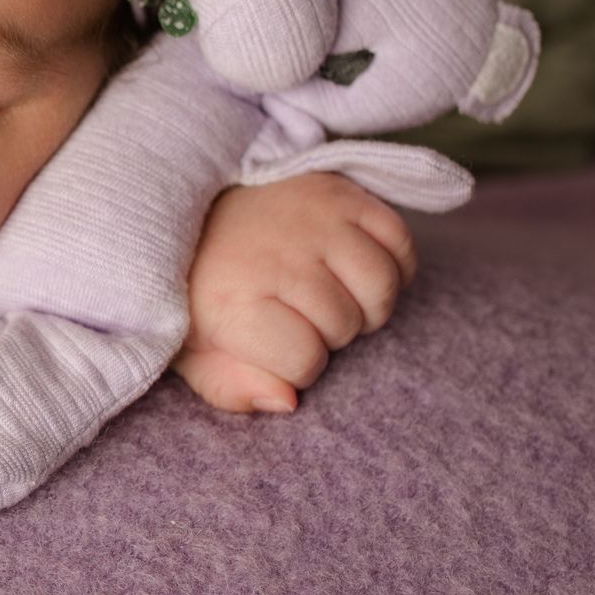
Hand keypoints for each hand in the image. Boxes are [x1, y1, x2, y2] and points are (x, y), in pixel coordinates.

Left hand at [176, 172, 416, 413]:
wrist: (198, 210)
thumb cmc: (203, 291)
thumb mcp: (193, 351)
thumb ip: (231, 389)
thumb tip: (287, 401)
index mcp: (233, 299)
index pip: (305, 362)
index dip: (295, 363)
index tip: (271, 340)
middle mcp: (278, 255)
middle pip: (345, 325)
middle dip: (326, 332)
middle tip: (297, 311)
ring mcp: (315, 220)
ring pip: (381, 286)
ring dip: (365, 302)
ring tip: (332, 294)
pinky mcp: (342, 193)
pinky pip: (400, 242)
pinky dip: (393, 264)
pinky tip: (357, 270)